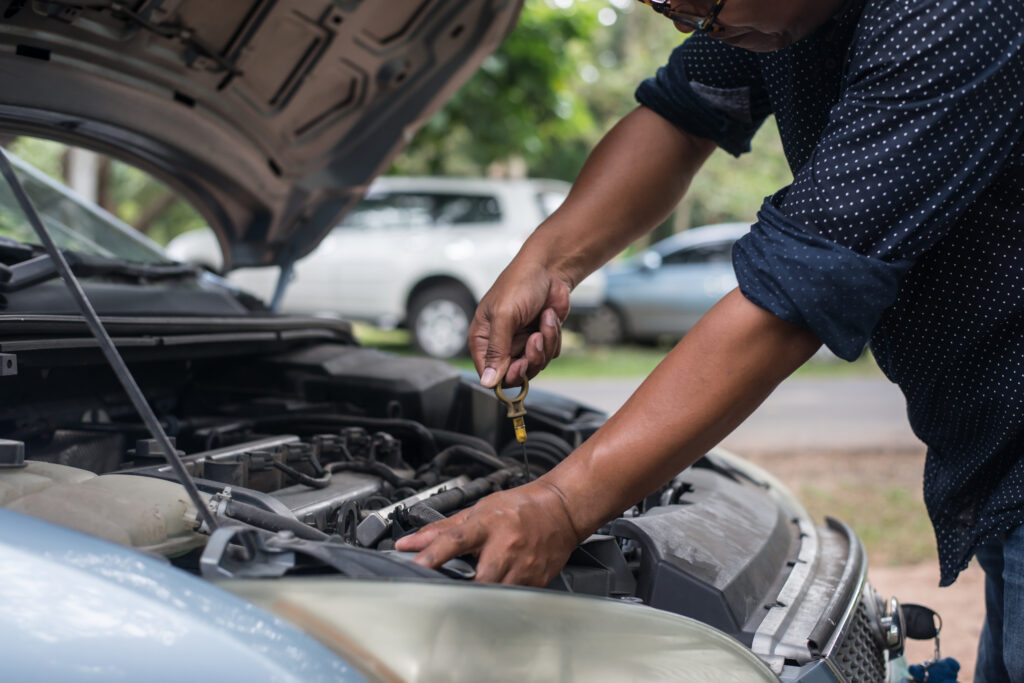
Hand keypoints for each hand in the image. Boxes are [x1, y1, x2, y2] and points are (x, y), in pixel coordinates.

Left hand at [394, 479, 582, 585]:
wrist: (560, 509)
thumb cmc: (520, 508)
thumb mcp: (479, 510)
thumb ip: (442, 529)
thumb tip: (409, 543)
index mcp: (488, 524)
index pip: (455, 539)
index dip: (433, 554)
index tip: (416, 566)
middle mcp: (507, 545)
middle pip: (478, 578)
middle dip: (461, 588)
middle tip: (446, 591)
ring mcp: (524, 566)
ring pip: (495, 594)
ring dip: (479, 596)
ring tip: (470, 592)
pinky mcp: (536, 581)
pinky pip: (512, 598)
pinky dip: (499, 598)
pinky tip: (495, 589)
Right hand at [470, 259, 570, 387]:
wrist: (549, 269)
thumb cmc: (520, 284)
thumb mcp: (504, 316)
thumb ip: (496, 350)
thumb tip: (486, 382)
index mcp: (482, 339)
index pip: (489, 374)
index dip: (505, 375)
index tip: (519, 364)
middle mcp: (501, 344)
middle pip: (515, 375)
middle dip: (530, 358)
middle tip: (535, 339)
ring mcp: (522, 343)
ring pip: (536, 365)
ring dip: (545, 343)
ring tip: (544, 319)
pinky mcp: (541, 339)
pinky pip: (550, 353)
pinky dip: (554, 336)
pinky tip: (549, 316)